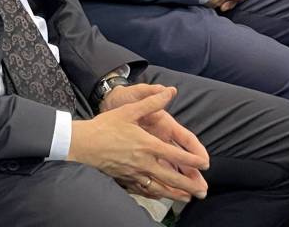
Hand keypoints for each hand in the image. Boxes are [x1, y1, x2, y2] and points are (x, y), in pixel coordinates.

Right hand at [69, 87, 208, 201]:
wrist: (83, 144)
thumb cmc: (105, 126)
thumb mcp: (129, 110)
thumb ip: (152, 102)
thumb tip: (170, 91)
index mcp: (147, 145)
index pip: (175, 155)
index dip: (192, 160)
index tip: (205, 164)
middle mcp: (143, 162)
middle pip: (171, 177)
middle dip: (189, 184)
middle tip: (202, 190)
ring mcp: (134, 173)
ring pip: (159, 187)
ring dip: (175, 193)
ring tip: (187, 197)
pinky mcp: (125, 180)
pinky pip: (145, 190)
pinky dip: (156, 194)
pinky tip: (162, 195)